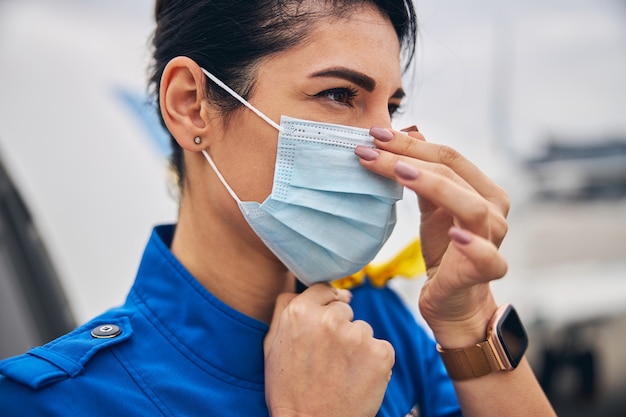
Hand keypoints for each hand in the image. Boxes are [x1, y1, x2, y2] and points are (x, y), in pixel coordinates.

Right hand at [264, 283, 394, 416]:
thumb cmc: (288, 390)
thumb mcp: (271, 345)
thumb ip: (284, 308)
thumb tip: (303, 287)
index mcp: (300, 312)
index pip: (323, 290)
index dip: (326, 305)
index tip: (326, 323)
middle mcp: (329, 319)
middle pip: (343, 310)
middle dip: (339, 329)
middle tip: (328, 359)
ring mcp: (357, 335)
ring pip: (362, 329)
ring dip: (357, 346)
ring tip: (341, 373)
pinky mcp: (380, 353)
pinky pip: (381, 347)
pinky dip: (374, 362)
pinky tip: (358, 379)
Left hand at [355, 126, 509, 345]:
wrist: (454, 300)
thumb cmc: (445, 251)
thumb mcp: (431, 208)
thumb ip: (424, 174)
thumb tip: (410, 132)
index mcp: (481, 189)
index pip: (447, 156)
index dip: (410, 143)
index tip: (374, 135)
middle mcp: (493, 208)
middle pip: (452, 172)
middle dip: (408, 157)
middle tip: (371, 150)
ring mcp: (494, 238)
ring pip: (469, 205)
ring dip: (432, 185)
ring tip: (399, 172)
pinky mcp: (488, 269)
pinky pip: (486, 256)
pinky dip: (472, 245)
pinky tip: (453, 236)